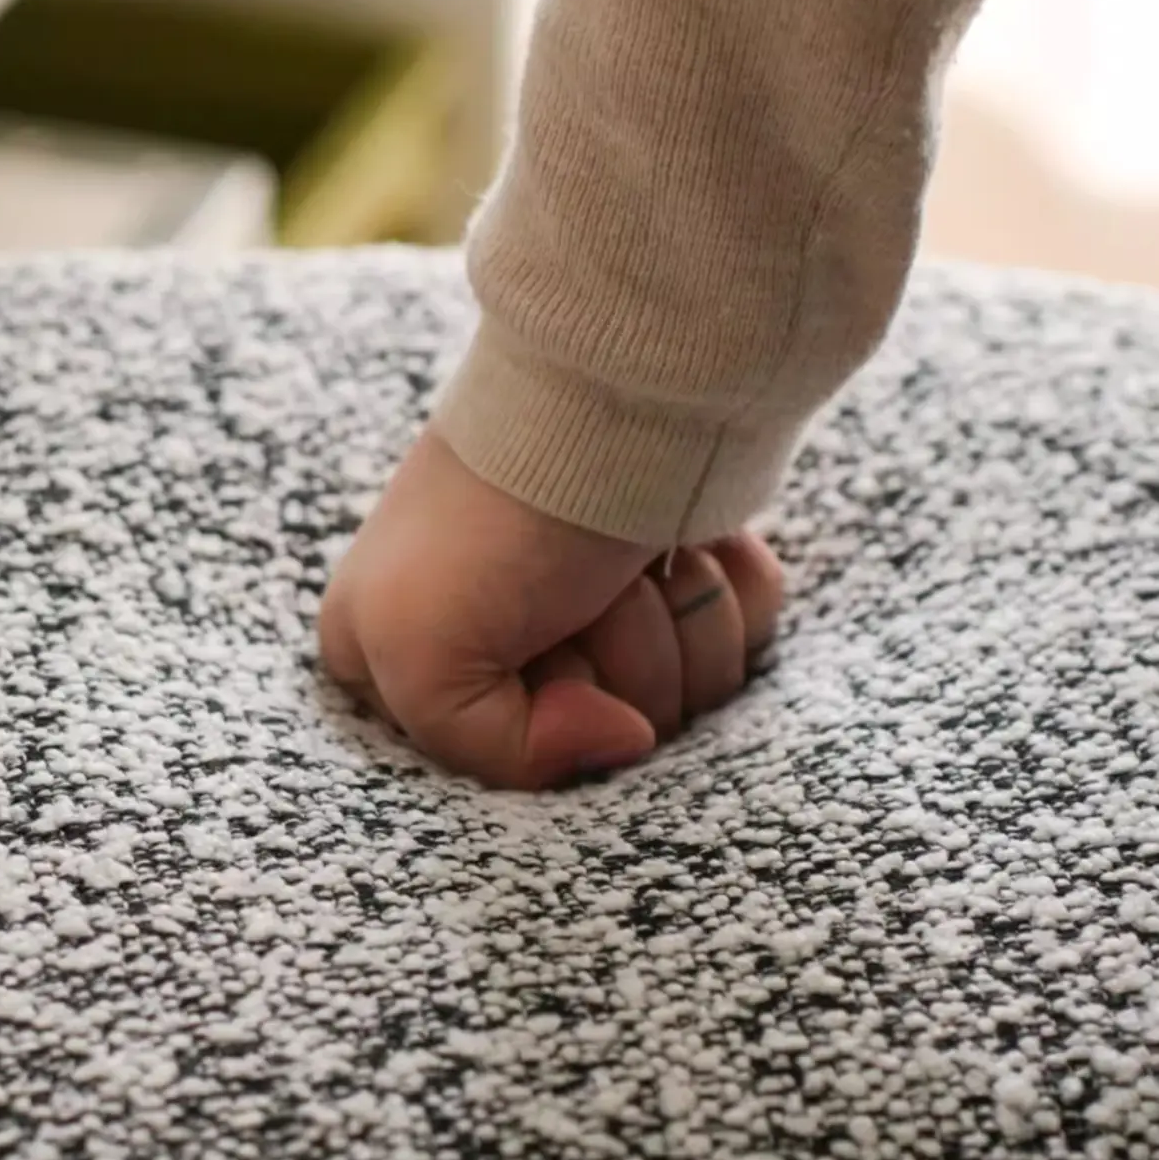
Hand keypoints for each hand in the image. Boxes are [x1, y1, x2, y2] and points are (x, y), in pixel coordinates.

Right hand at [319, 431, 782, 788]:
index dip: (536, 719)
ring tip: (629, 561)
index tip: (526, 650)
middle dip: (613, 666)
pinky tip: (686, 543)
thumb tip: (628, 742)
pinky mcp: (689, 575)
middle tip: (575, 593)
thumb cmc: (495, 518)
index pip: (508, 766)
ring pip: (690, 696)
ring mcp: (614, 609)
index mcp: (424, 659)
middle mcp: (521, 641)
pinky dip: (731, 595)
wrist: (608, 393)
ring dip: (675, 627)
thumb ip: (494, 752)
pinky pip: (745, 640)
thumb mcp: (413, 651)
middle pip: (611, 732)